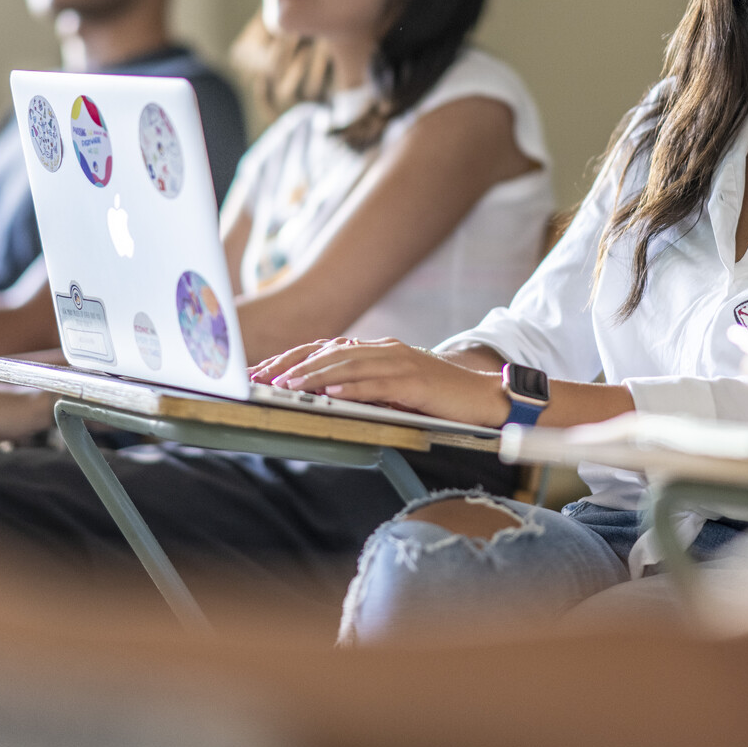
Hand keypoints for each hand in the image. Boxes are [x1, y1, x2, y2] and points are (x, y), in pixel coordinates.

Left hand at [252, 338, 508, 426]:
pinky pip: (379, 383)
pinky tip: (332, 392)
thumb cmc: (437, 396)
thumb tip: (323, 394)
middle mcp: (385, 350)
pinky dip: (353, 387)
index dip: (293, 358)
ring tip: (288, 385)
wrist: (483, 395)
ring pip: (349, 365)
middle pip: (330, 353)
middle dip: (294, 365)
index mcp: (378, 350)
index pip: (326, 350)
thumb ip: (364, 386)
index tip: (265, 372)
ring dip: (315, 375)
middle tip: (264, 378)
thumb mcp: (393, 388)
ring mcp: (401, 363)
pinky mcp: (415, 382)